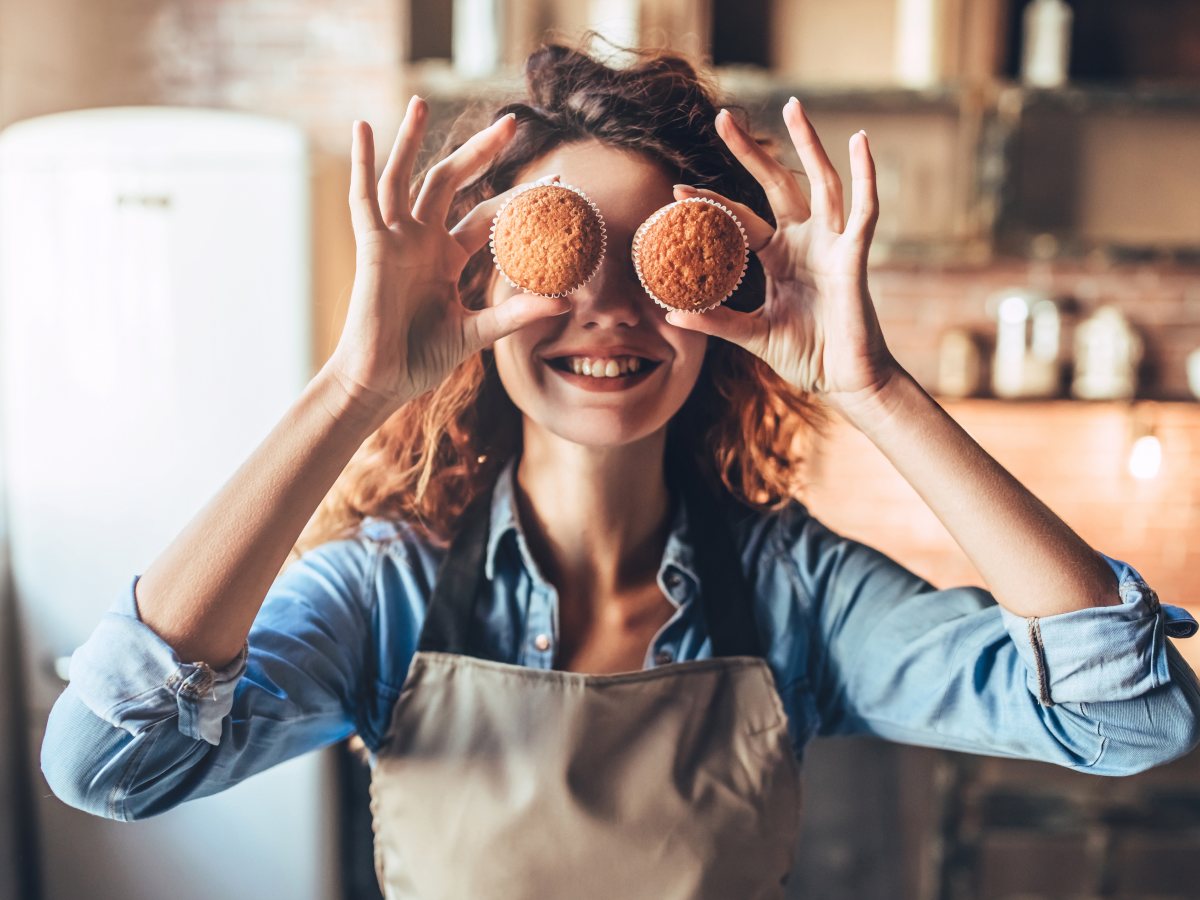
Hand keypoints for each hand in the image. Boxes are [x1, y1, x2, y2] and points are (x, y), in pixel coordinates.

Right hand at [325, 96, 571, 413]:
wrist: (382, 382)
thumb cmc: (421, 359)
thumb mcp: (477, 333)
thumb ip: (516, 313)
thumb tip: (567, 303)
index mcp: (446, 257)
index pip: (487, 216)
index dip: (518, 198)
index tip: (557, 182)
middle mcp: (421, 241)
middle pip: (451, 182)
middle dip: (479, 151)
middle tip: (511, 121)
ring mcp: (395, 241)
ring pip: (405, 178)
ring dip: (411, 139)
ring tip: (421, 102)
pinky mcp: (372, 247)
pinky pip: (364, 199)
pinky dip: (362, 163)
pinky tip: (363, 128)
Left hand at [663, 99, 900, 417]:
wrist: (845, 381)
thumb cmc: (806, 356)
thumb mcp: (753, 335)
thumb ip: (717, 321)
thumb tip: (671, 314)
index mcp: (778, 258)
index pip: (740, 220)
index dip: (711, 203)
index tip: (676, 190)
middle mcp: (805, 242)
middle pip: (776, 184)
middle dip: (751, 152)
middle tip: (722, 118)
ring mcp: (831, 245)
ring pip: (820, 182)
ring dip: (808, 144)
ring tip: (793, 106)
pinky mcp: (854, 256)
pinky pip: (863, 210)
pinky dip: (866, 176)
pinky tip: (860, 142)